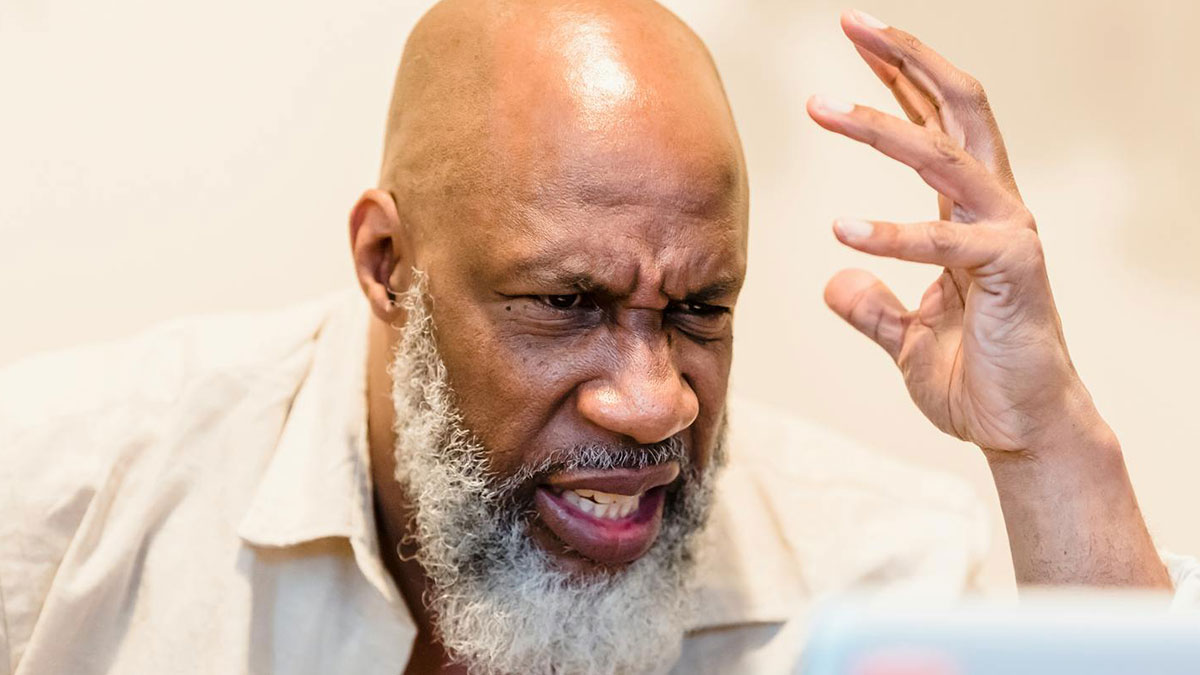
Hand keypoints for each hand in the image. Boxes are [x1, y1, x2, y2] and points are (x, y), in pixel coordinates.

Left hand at [807, 9, 1169, 587]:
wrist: (1020, 431)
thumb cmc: (976, 378)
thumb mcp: (905, 335)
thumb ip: (871, 304)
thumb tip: (834, 283)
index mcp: (969, 211)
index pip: (936, 124)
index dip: (899, 77)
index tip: (856, 40)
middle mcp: (993, 208)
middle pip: (956, 107)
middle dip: (906, 58)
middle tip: (852, 22)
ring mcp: (1007, 235)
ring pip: (945, 156)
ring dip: (880, 126)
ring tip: (819, 106)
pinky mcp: (1011, 274)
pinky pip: (948, 242)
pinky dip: (895, 235)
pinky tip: (844, 231)